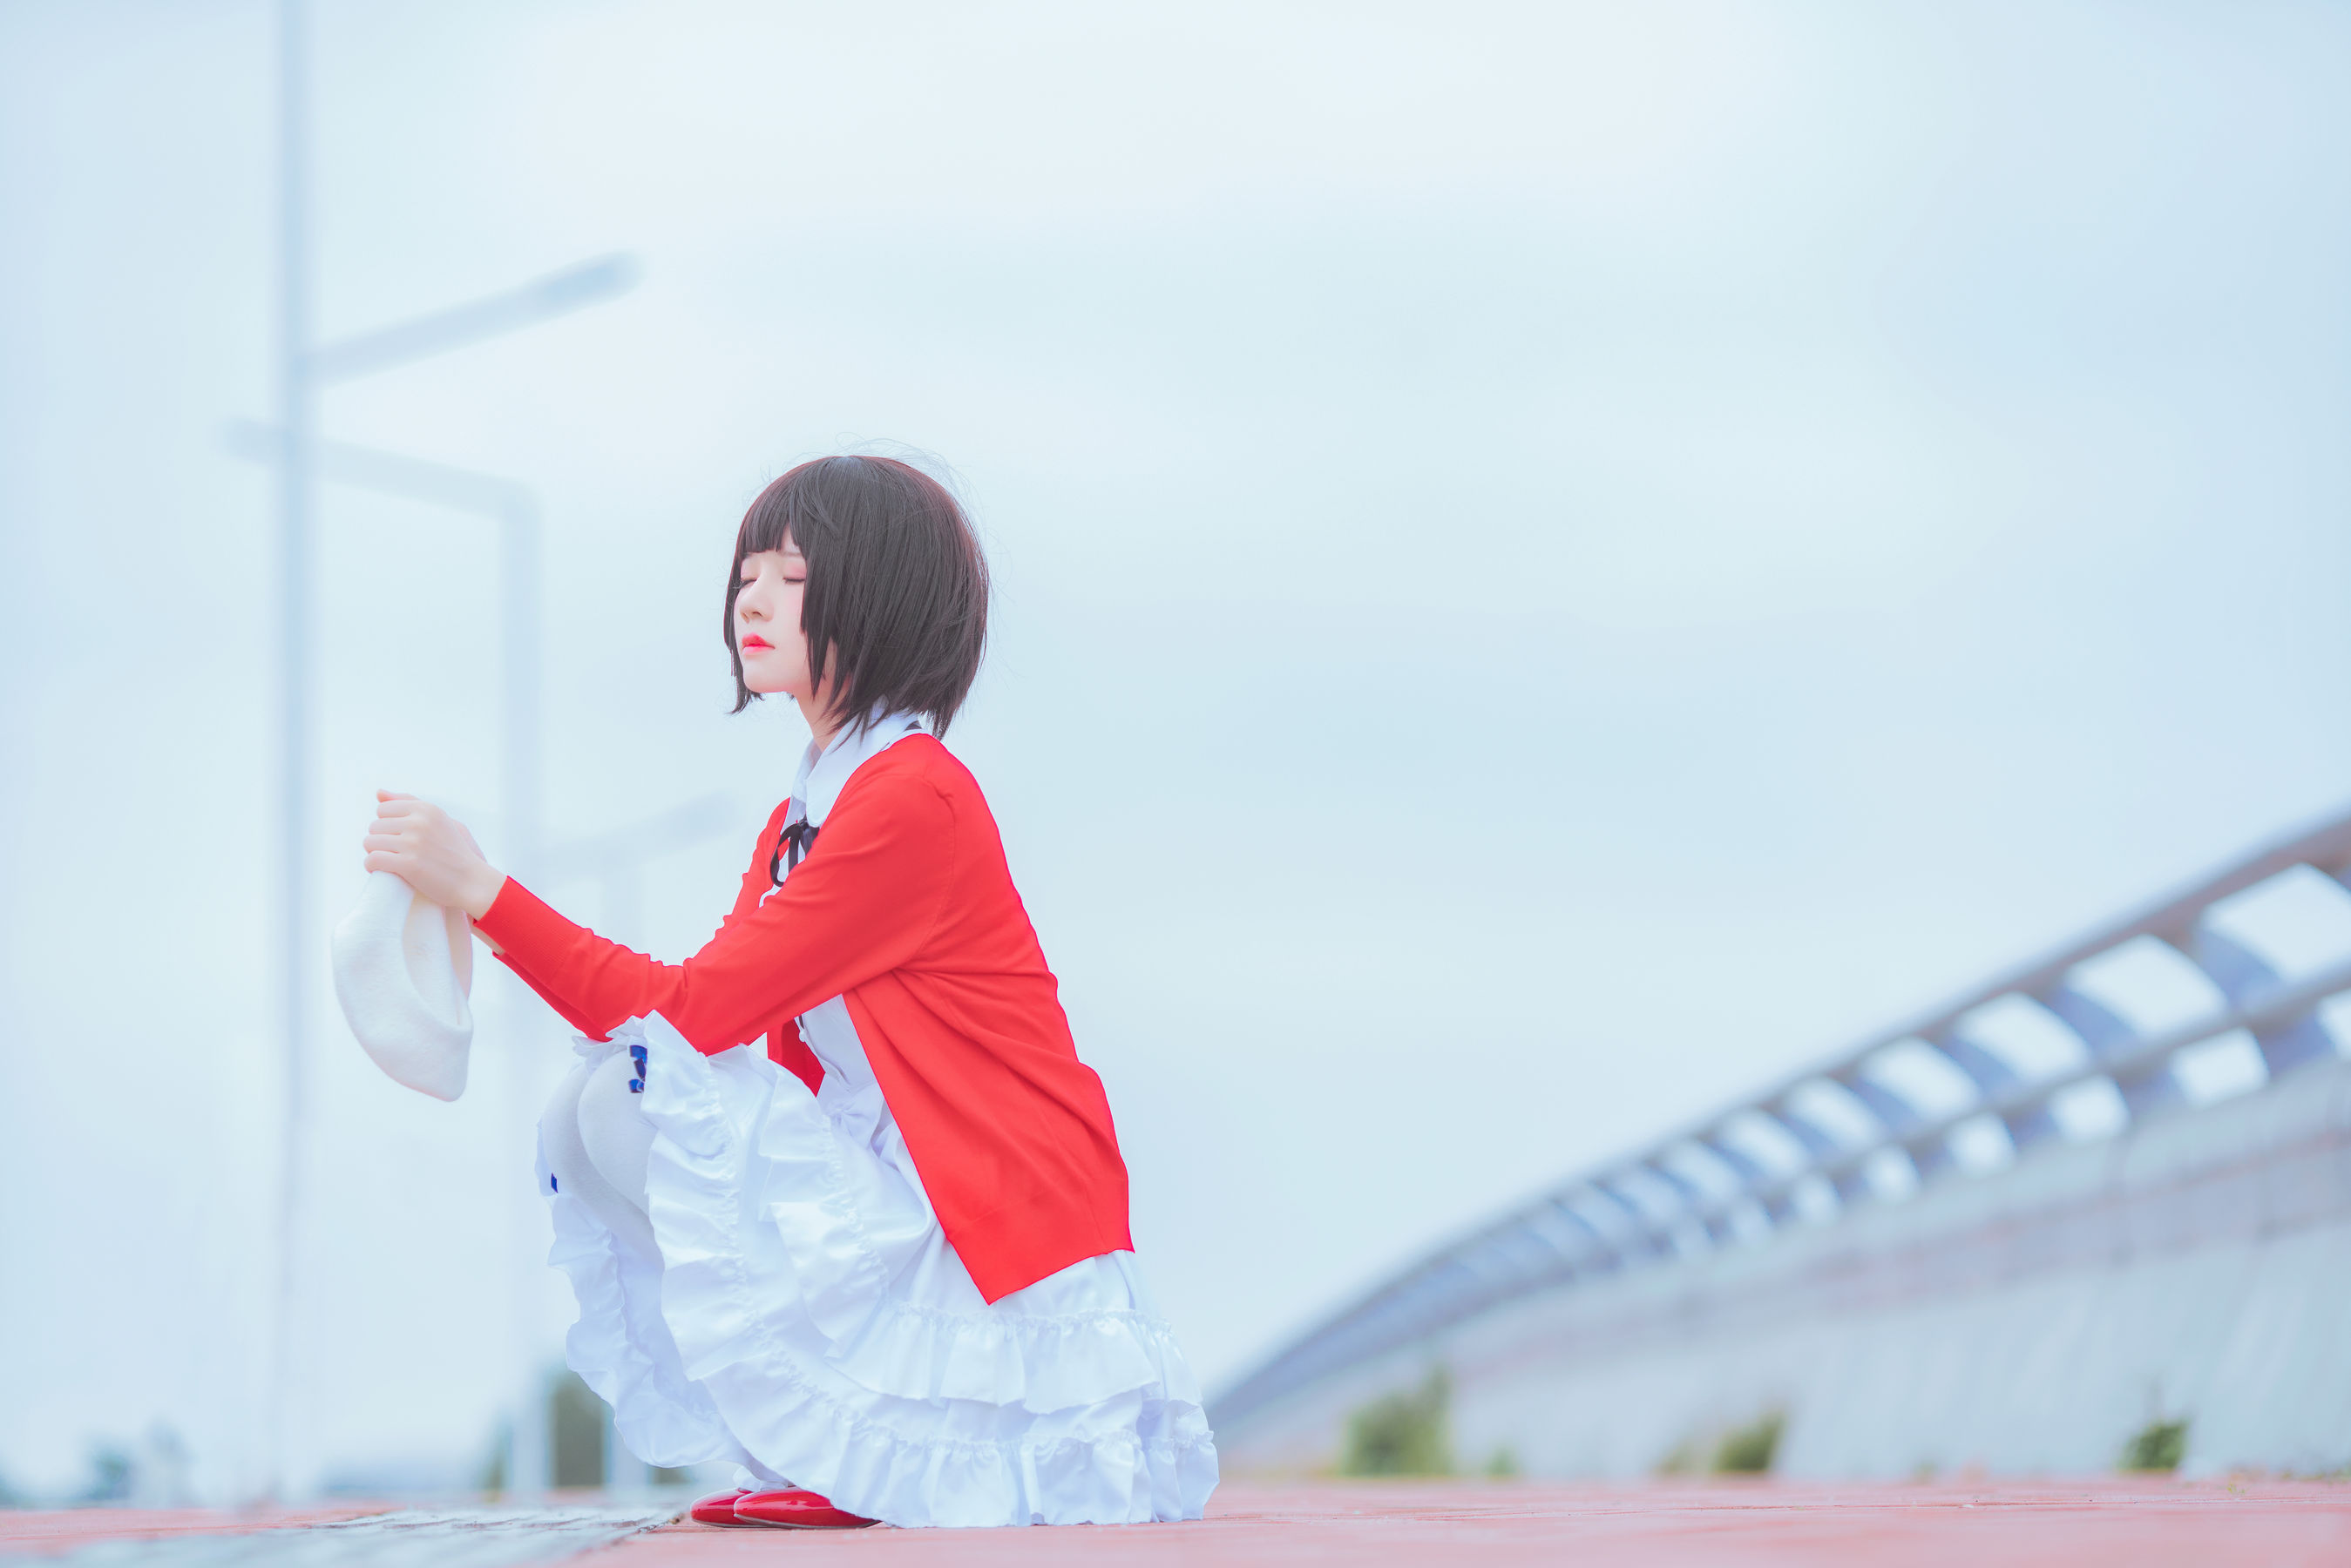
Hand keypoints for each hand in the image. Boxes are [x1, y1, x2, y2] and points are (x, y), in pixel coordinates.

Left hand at [362, 791, 506, 917]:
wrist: (472, 882)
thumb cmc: (455, 852)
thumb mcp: (439, 819)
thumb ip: (410, 803)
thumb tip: (378, 792)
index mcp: (426, 809)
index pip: (383, 809)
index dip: (387, 825)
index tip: (398, 838)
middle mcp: (419, 822)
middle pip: (374, 826)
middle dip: (381, 841)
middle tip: (396, 853)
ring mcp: (413, 843)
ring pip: (370, 843)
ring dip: (376, 854)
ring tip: (390, 862)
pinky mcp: (408, 864)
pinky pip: (372, 860)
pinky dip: (373, 867)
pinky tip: (385, 871)